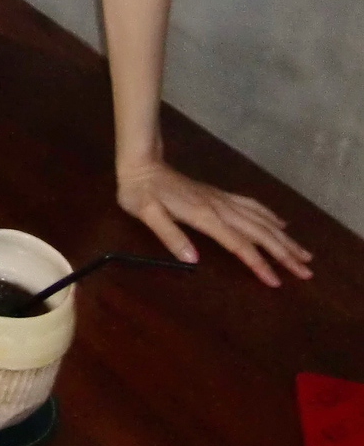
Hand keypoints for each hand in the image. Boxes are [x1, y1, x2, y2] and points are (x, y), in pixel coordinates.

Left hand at [116, 156, 311, 289]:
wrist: (141, 164)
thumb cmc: (140, 192)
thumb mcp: (148, 215)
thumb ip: (170, 235)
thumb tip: (193, 259)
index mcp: (206, 217)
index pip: (240, 245)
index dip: (259, 264)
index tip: (277, 282)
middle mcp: (221, 208)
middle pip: (261, 233)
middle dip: (285, 253)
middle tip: (306, 271)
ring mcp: (222, 200)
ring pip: (262, 220)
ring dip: (285, 238)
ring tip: (303, 253)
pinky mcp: (220, 196)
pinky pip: (253, 206)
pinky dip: (271, 217)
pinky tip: (281, 224)